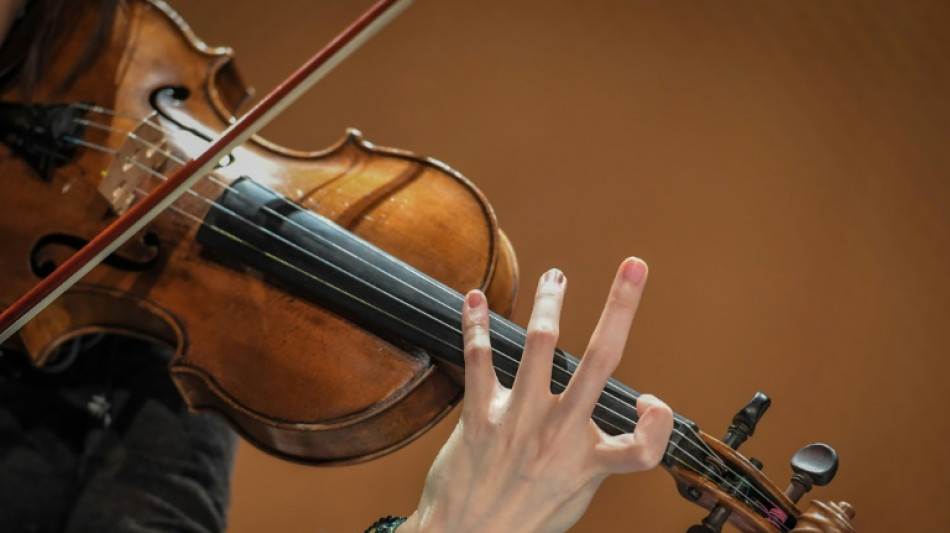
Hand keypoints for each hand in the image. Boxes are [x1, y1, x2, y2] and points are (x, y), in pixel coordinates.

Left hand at [400, 257, 673, 532]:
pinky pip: (479, 360)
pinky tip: (474, 300)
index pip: (643, 447)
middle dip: (621, 306)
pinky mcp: (480, 415)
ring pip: (541, 346)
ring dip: (550, 303)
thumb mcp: (573, 495)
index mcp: (589, 462)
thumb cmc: (523, 519)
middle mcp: (559, 435)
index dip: (658, 424)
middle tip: (634, 267)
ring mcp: (519, 421)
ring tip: (556, 278)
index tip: (654, 405)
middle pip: (602, 360)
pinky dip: (475, 326)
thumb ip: (593, 456)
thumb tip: (603, 426)